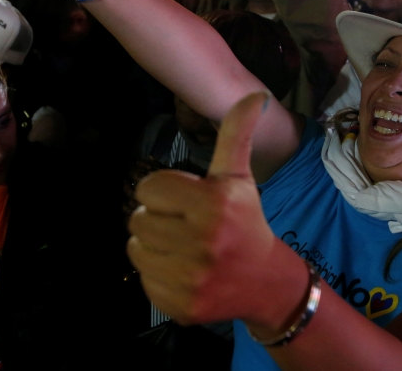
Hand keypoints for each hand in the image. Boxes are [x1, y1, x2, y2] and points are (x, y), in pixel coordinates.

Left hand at [127, 92, 305, 326]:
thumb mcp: (239, 177)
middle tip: (183, 226)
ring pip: (135, 249)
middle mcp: (203, 242)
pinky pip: (143, 279)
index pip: (148, 188)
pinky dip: (158, 274)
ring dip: (152, 246)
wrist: (266, 283)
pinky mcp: (180, 306)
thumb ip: (237, 134)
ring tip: (181, 247)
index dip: (163, 192)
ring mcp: (190, 278)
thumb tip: (255, 95)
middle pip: (137, 219)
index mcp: (214, 203)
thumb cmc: (245, 222)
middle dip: (157, 218)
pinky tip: (183, 271)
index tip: (185, 201)